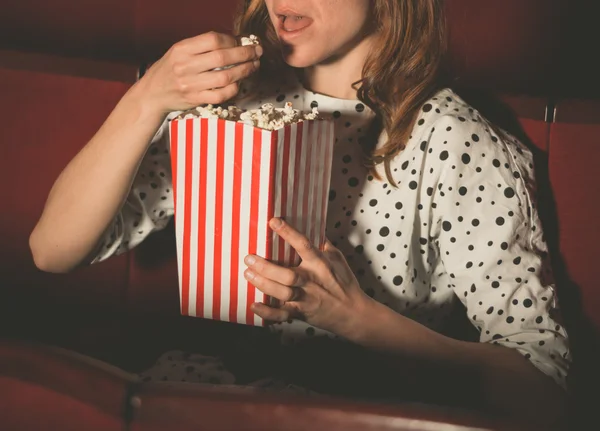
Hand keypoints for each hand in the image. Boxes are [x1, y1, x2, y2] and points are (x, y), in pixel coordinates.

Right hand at [139, 32, 262, 112]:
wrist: (152, 94)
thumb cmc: (170, 70)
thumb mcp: (180, 51)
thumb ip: (202, 46)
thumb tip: (235, 42)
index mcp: (182, 49)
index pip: (213, 39)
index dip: (232, 40)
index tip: (242, 42)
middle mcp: (185, 66)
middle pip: (223, 57)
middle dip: (245, 54)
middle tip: (257, 52)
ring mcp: (191, 84)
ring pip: (226, 77)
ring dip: (245, 71)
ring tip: (253, 66)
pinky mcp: (196, 99)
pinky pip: (221, 94)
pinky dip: (234, 88)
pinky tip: (239, 83)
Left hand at [244, 218, 371, 336]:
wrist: (354, 313)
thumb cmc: (345, 284)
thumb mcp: (338, 259)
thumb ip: (324, 244)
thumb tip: (313, 226)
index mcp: (320, 264)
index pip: (304, 245)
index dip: (288, 232)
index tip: (273, 221)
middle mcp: (312, 281)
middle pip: (286, 274)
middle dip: (265, 266)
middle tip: (249, 258)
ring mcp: (306, 298)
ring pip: (282, 292)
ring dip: (263, 283)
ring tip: (248, 274)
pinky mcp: (301, 313)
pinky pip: (282, 314)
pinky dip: (267, 312)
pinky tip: (254, 304)